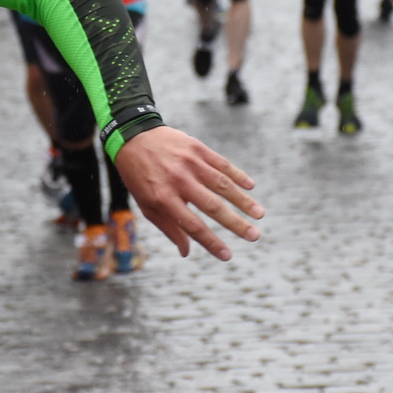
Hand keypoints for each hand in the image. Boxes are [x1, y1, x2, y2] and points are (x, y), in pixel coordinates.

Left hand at [113, 126, 263, 259]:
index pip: (192, 225)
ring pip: (222, 184)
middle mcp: (179, 180)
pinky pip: (221, 163)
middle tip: (254, 236)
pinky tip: (250, 186)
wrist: (133, 136)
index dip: (211, 242)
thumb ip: (168, 227)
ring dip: (243, 200)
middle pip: (213, 206)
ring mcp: (190, 162)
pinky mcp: (197, 148)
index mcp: (163, 198)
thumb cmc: (139, 176)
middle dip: (236, 223)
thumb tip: (186, 252)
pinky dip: (237, 174)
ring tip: (259, 214)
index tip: (228, 255)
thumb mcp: (146, 204)